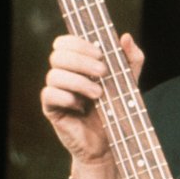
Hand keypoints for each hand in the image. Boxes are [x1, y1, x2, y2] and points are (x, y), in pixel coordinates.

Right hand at [39, 33, 144, 178]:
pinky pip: (48, 95)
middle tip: (103, 72)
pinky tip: (81, 106)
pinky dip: (66, 97)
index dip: (78, 43)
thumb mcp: (130, 81)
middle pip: (58, 55)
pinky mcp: (51, 109)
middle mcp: (64, 74)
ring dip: (79, 82)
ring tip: (99, 95)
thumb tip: (126, 36)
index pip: (65, 42)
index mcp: (78, 64)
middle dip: (82, 61)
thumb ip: (131, 59)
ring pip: (53, 75)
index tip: (100, 53)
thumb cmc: (118, 109)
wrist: (113, 142)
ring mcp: (56, 91)